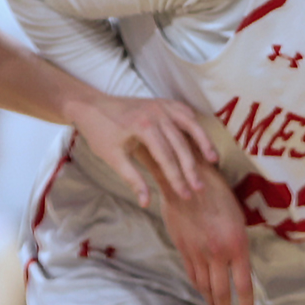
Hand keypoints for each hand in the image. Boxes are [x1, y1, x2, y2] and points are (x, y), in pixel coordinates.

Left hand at [67, 91, 216, 208]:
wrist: (91, 106)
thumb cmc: (100, 133)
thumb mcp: (113, 158)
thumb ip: (133, 179)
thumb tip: (146, 203)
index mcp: (143, 127)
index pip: (166, 158)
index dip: (177, 179)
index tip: (185, 195)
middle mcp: (156, 113)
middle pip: (181, 144)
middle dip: (191, 169)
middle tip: (200, 189)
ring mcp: (161, 105)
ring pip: (189, 125)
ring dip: (203, 143)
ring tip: (214, 161)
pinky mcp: (162, 102)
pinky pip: (185, 112)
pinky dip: (195, 125)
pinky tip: (202, 139)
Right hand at [158, 158, 255, 304]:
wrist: (188, 178)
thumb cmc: (219, 192)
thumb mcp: (238, 218)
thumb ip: (238, 245)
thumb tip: (239, 264)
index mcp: (237, 245)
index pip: (244, 286)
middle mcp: (218, 253)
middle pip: (223, 292)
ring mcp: (198, 252)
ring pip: (205, 286)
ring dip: (211, 302)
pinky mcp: (183, 248)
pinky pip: (192, 274)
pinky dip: (198, 287)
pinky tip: (202, 292)